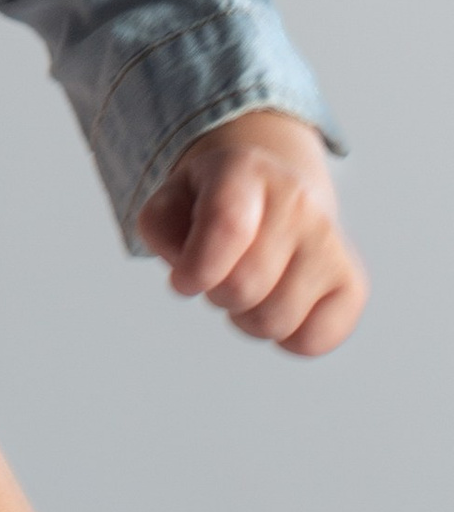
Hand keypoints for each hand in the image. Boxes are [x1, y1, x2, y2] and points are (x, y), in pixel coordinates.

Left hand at [135, 110, 365, 356]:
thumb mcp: (170, 201)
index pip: (227, 227)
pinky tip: (280, 305)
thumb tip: (189, 269)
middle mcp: (296, 200)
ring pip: (275, 320)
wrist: (275, 192)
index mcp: (245, 171)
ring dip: (247, 318)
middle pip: (246, 285)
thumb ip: (160, 228)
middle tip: (219, 276)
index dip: (196, 269)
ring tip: (249, 288)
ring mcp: (330, 239)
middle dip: (217, 294)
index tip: (184, 280)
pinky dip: (287, 339)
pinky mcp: (352, 281)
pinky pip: (315, 340)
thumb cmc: (213, 206)